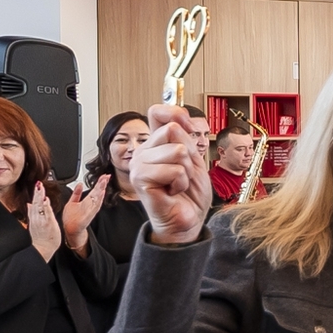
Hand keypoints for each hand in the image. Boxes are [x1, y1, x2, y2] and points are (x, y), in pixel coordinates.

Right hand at [25, 181, 62, 260]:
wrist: (42, 250)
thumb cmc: (41, 238)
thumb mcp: (34, 224)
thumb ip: (32, 213)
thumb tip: (29, 204)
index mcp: (34, 217)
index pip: (34, 203)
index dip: (35, 194)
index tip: (37, 184)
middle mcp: (37, 218)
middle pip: (35, 203)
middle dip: (37, 192)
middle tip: (38, 183)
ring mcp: (42, 220)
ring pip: (40, 206)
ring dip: (40, 196)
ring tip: (40, 187)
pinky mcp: (48, 224)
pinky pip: (46, 213)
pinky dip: (46, 206)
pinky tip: (46, 199)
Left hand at [63, 175, 109, 251]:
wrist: (69, 229)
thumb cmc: (71, 219)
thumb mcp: (72, 202)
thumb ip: (76, 193)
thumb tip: (80, 184)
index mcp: (87, 201)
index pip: (95, 190)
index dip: (99, 183)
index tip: (104, 176)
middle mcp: (90, 205)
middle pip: (98, 192)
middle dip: (102, 184)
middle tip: (107, 176)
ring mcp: (90, 210)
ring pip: (98, 198)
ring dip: (101, 190)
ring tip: (104, 182)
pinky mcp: (88, 215)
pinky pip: (94, 207)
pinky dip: (98, 200)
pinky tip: (101, 194)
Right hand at [133, 105, 212, 243]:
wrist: (188, 220)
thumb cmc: (189, 194)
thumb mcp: (193, 159)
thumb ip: (184, 137)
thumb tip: (179, 118)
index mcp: (155, 144)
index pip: (157, 112)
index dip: (176, 114)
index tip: (189, 127)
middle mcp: (143, 151)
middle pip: (172, 129)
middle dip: (188, 153)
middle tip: (183, 173)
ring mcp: (139, 164)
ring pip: (177, 150)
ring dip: (186, 171)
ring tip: (177, 184)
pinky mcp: (140, 178)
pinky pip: (174, 170)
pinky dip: (181, 182)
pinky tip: (172, 192)